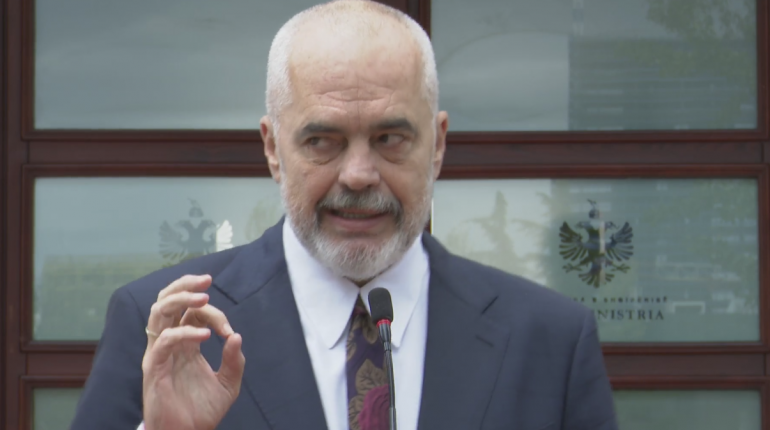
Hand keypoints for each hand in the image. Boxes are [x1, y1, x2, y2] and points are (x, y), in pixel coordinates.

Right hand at [142, 275, 244, 429]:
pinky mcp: (154, 368)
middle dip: (186, 285)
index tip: (229, 331)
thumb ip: (234, 360)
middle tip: (207, 280)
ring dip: (180, 299)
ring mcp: (159, 354)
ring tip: (203, 298)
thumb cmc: (203, 412)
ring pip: (159, 313)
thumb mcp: (228, 384)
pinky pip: (164, 341)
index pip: (192, 312)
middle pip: (168, 301)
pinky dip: (184, 333)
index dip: (213, 312)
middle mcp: (170, 343)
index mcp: (186, 343)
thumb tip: (236, 335)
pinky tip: (206, 336)